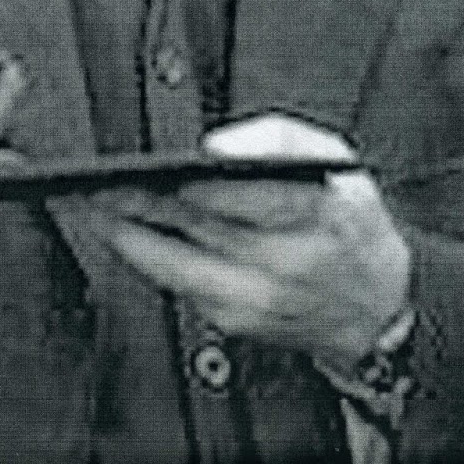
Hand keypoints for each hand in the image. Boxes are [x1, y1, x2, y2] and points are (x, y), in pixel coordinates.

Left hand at [88, 114, 411, 370]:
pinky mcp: (235, 322)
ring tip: (86, 205)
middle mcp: (283, 263)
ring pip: (172, 265)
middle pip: (191, 227)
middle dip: (134, 204)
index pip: (236, 197)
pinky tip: (119, 232)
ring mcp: (256, 300)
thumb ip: (278, 141)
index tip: (138, 168)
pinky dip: (145, 257)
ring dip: (123, 235)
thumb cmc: (349, 223)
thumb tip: (217, 146)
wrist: (378, 306)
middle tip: (88, 182)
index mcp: (313, 215)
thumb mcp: (336, 160)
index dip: (181, 183)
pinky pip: (176, 285)